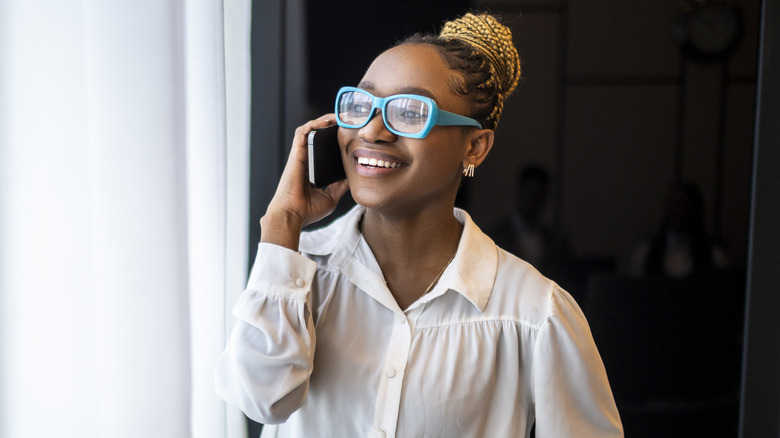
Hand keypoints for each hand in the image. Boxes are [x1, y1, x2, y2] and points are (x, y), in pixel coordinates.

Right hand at [260, 115, 349, 249]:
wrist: (293, 215)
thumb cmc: (307, 211)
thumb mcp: (331, 197)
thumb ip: (340, 187)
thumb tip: (352, 177)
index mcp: (312, 170)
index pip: (323, 150)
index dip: (334, 141)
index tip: (348, 136)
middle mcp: (306, 161)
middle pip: (318, 137)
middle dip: (330, 126)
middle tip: (346, 122)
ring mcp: (300, 156)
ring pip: (310, 130)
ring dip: (323, 121)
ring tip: (338, 117)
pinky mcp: (296, 154)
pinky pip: (303, 132)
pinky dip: (314, 124)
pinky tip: (327, 122)